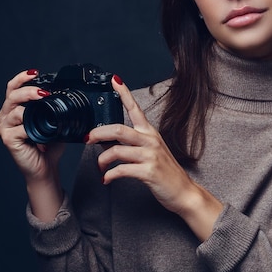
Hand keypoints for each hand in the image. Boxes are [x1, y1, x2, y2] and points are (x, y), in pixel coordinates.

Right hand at [0, 69, 64, 220]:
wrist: (45, 168)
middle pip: (12, 96)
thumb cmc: (48, 145)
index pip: (13, 88)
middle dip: (29, 91)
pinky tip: (43, 130)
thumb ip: (55, 108)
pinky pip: (20, 127)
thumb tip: (70, 94)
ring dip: (33, 107)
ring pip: (16, 110)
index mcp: (13, 110)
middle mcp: (5, 117)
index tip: (36, 72)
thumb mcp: (54, 121)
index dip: (22, 78)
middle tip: (45, 92)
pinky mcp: (8, 139)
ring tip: (47, 108)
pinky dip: (33, 127)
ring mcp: (4, 128)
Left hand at [88, 76, 222, 240]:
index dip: (124, 93)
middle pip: (118, 129)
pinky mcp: (149, 172)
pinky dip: (109, 175)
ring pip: (117, 150)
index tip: (114, 79)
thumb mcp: (150, 152)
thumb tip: (106, 141)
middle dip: (98, 133)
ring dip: (102, 159)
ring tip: (100, 167)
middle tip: (88, 139)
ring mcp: (150, 156)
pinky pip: (121, 170)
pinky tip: (107, 179)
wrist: (183, 191)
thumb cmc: (165, 171)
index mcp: (150, 133)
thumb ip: (131, 144)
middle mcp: (150, 140)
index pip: (135, 108)